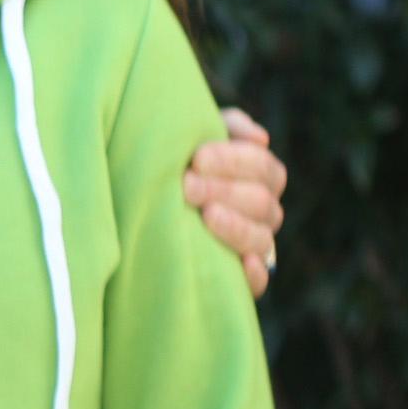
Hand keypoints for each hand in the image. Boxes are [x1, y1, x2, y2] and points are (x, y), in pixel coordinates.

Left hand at [184, 106, 287, 298]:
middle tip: (187, 185)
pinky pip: (259, 282)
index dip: (236, 161)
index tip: (198, 157)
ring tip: (206, 215)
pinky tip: (242, 262)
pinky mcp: (239, 276)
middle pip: (262, 202)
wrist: (142, 192)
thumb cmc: (177, 158)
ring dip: (236, 226)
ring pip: (262, 239)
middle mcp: (263, 211)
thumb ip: (229, 126)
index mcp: (261, 177)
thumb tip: (261, 139)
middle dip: (224, 190)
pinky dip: (254, 274)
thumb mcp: (197, 135)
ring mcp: (255, 245)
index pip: (264, 168)